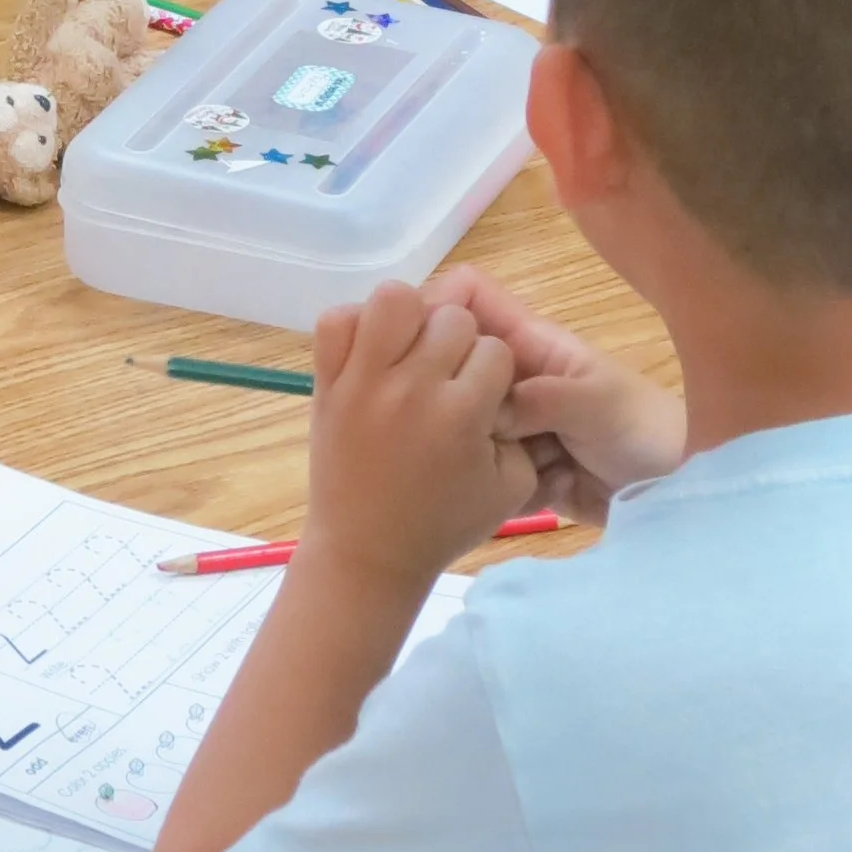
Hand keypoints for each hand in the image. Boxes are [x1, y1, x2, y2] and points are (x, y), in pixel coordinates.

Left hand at [302, 283, 526, 603]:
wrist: (367, 552)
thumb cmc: (443, 524)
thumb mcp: (511, 487)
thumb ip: (524, 429)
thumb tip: (508, 383)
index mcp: (462, 413)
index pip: (496, 349)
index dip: (496, 373)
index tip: (482, 401)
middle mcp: (413, 387)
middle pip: (452, 318)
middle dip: (460, 345)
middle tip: (448, 380)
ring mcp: (364, 380)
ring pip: (395, 299)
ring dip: (412, 318)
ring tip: (410, 353)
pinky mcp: (327, 382)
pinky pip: (336, 320)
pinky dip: (356, 327)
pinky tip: (372, 354)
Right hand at [425, 265, 685, 521]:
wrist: (676, 492)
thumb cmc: (643, 430)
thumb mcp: (595, 403)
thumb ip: (538, 399)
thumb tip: (480, 411)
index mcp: (529, 342)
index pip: (468, 296)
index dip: (437, 308)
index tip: (416, 348)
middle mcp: (510, 379)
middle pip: (450, 368)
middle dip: (447, 399)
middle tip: (469, 430)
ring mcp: (510, 426)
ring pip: (459, 427)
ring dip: (477, 452)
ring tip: (519, 469)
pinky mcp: (512, 469)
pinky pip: (481, 474)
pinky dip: (498, 488)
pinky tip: (533, 494)